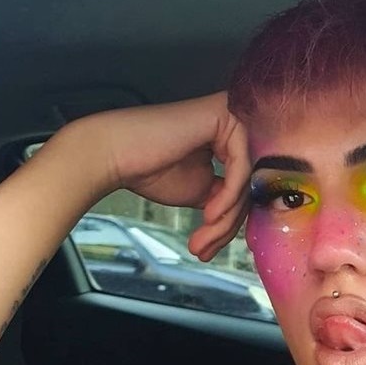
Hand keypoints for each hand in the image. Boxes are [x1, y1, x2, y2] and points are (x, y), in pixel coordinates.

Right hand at [69, 92, 249, 260]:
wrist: (114, 156)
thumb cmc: (151, 170)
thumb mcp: (203, 192)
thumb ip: (229, 200)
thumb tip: (251, 221)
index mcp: (231, 138)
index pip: (246, 185)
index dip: (232, 221)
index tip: (211, 248)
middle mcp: (236, 123)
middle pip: (249, 183)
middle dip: (228, 224)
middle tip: (204, 249)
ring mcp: (233, 116)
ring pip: (247, 180)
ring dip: (226, 217)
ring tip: (203, 237)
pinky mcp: (226, 116)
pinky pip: (242, 168)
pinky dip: (228, 197)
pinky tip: (209, 214)